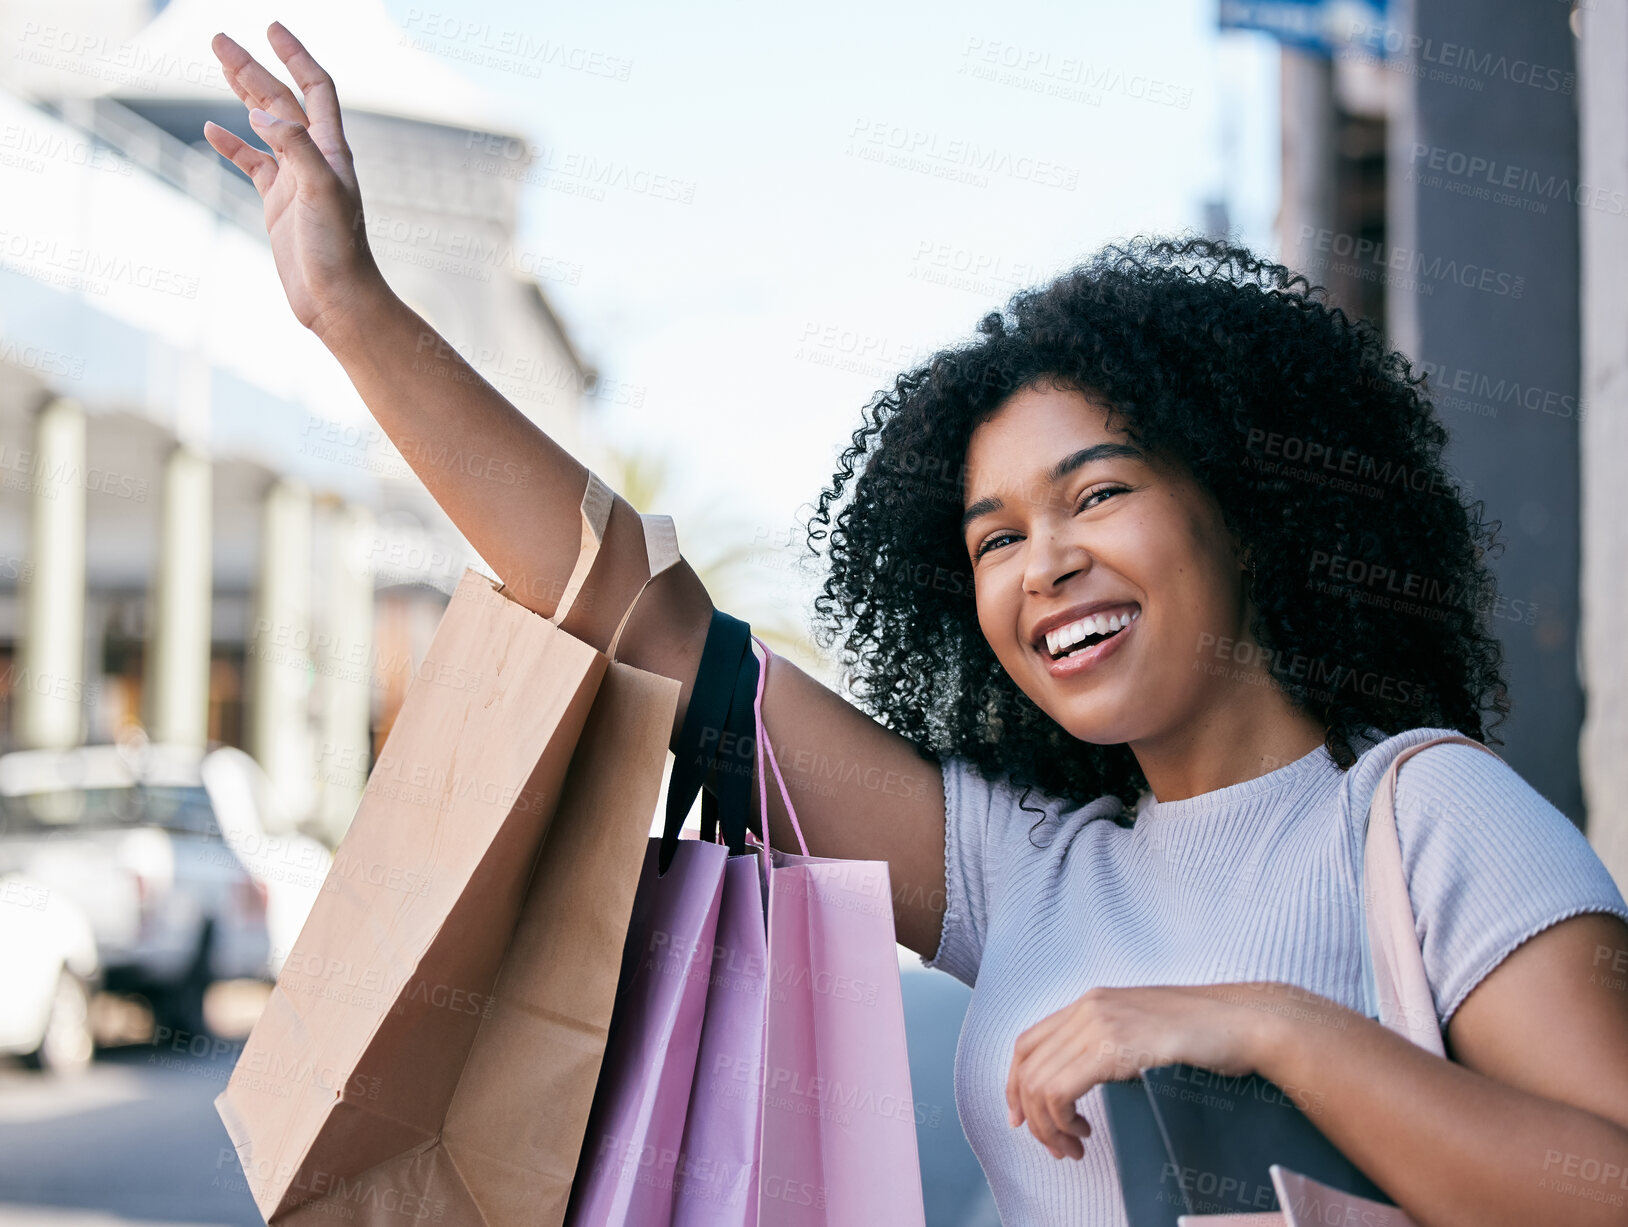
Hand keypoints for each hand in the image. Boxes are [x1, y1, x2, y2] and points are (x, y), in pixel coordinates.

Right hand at [203, 22, 391, 343]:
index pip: (315, 89)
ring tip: (220, 65)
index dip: (296, 56)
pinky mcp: (279, 205)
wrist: (338, 301)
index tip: (272, 28)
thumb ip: (295, 150)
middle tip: (218, 39)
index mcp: (331, 152)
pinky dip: (233, 146)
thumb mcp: (321, 195)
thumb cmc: (338, 253)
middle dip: (253, 68)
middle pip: (281, 101)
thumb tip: (262, 115)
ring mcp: (295, 181)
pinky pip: (253, 165)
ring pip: (266, 126)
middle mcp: (315, 160)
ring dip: (243, 95)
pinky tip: (212, 130)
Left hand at [1005, 980, 1329, 1159]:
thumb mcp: (1142, 1031)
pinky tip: (1085, 1133)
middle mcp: (1087, 1007)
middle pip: (1026, 1065)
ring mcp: (1098, 1023)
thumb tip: (1085, 1076)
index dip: (1015, 1083)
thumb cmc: (1204, 1033)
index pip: (1027, 1042)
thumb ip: (1110, 1044)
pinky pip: (1060, 1089)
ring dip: (1049, 1125)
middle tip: (1054, 1145)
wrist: (1244, 1021)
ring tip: (1073, 1146)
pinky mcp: (1113, 1045)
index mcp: (1090, 1002)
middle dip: (1031, 1114)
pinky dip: (1061, 1120)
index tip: (1023, 1118)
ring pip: (1039, 1083)